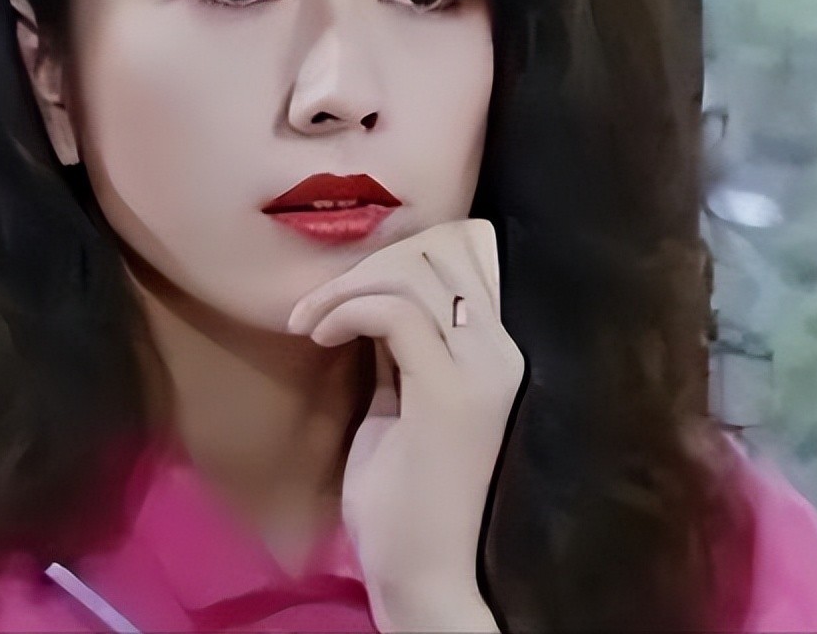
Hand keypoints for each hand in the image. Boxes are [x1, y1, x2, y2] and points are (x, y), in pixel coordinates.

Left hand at [287, 219, 521, 632]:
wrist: (422, 573)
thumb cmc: (405, 493)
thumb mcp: (402, 396)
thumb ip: (402, 341)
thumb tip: (374, 286)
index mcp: (500, 347)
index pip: (473, 245)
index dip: (408, 245)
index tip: (354, 284)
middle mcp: (504, 348)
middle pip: (445, 243)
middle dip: (370, 259)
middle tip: (320, 303)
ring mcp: (484, 368)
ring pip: (416, 269)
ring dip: (347, 284)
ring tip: (312, 322)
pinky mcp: (451, 393)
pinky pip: (394, 311)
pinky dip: (345, 310)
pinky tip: (319, 337)